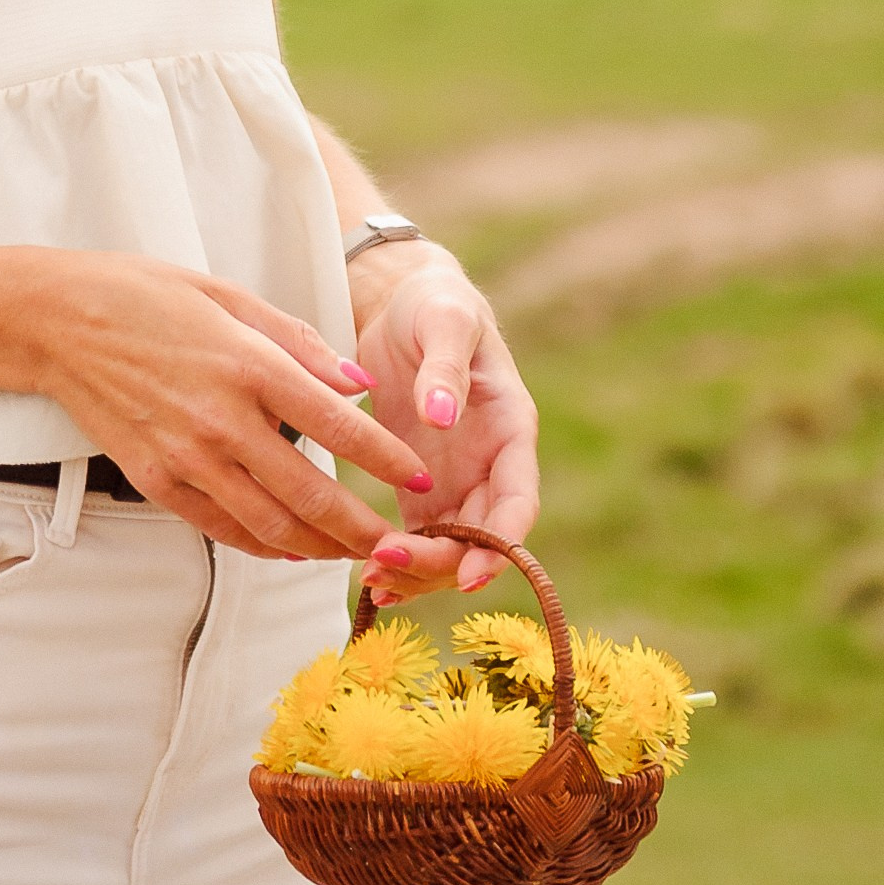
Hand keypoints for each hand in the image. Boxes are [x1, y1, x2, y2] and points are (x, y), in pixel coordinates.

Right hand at [35, 254, 438, 561]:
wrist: (58, 321)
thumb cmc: (145, 296)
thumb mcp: (228, 295)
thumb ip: (299, 342)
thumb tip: (358, 386)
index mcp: (248, 365)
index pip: (337, 426)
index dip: (386, 461)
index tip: (421, 481)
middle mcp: (222, 420)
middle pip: (311, 493)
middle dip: (364, 527)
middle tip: (399, 545)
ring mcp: (187, 456)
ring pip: (270, 523)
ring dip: (319, 546)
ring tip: (353, 555)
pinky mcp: (157, 480)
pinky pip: (222, 527)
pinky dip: (263, 544)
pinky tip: (290, 546)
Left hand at [346, 247, 541, 597]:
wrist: (407, 303)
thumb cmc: (437, 305)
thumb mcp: (445, 322)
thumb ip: (446, 367)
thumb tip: (441, 415)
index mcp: (511, 431)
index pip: (517, 503)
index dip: (500, 545)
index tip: (471, 574)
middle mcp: (491, 466)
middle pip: (480, 539)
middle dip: (442, 566)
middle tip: (385, 569)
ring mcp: (458, 480)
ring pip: (450, 549)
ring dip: (418, 573)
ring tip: (371, 581)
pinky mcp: (422, 484)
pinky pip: (419, 536)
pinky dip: (399, 558)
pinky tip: (366, 573)